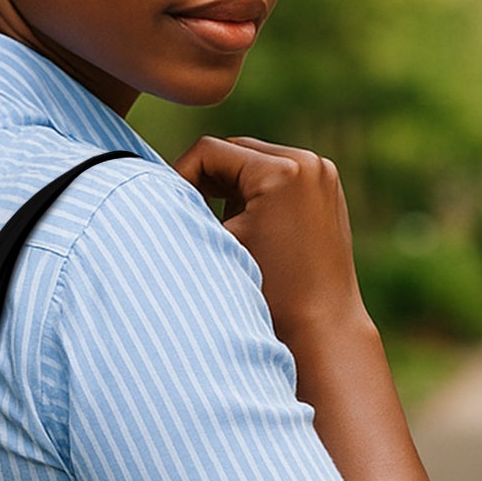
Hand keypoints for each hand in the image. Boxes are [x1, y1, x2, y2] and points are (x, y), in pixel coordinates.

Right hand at [172, 134, 437, 480]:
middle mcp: (307, 163)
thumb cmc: (266, 296)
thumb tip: (153, 183)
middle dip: (206, 179)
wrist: (321, 329)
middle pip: (233, 151)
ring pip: (255, 162)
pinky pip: (279, 175)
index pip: (208, 151)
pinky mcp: (328, 187)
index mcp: (280, 172)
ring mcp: (323, 173)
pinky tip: (246, 226)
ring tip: (217, 224)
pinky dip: (257, 192)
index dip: (179, 175)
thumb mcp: (218, 246)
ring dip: (231, 184)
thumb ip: (189, 207)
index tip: (167, 207)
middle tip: (187, 213)